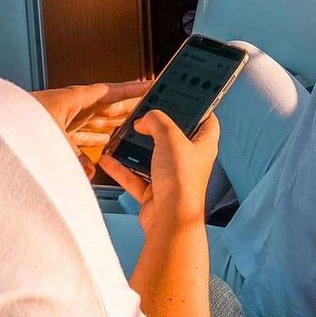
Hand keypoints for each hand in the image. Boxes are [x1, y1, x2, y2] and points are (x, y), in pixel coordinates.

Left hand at [32, 79, 150, 177]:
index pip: (110, 91)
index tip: (150, 85)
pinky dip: (92, 143)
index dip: (131, 89)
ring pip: (94, 122)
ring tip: (130, 130)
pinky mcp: (53, 134)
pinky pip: (80, 137)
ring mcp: (62, 120)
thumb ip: (76, 158)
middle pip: (106, 106)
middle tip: (148, 109)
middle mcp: (70, 107)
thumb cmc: (19, 123)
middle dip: (126, 108)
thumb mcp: (54, 141)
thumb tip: (91, 172)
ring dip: (111, 126)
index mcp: (74, 99)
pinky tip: (100, 151)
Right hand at [100, 111, 220, 232]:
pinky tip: (107, 159)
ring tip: (122, 133)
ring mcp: (171, 177)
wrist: (170, 221)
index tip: (183, 95)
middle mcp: (189, 160)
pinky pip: (135, 177)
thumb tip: (146, 119)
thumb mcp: (170, 138)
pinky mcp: (155, 192)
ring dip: (136, 147)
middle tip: (143, 114)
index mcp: (203, 145)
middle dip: (158, 126)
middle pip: (174, 136)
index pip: (207, 119)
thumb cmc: (180, 180)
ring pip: (151, 156)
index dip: (198, 106)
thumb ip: (157, 121)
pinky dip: (122, 169)